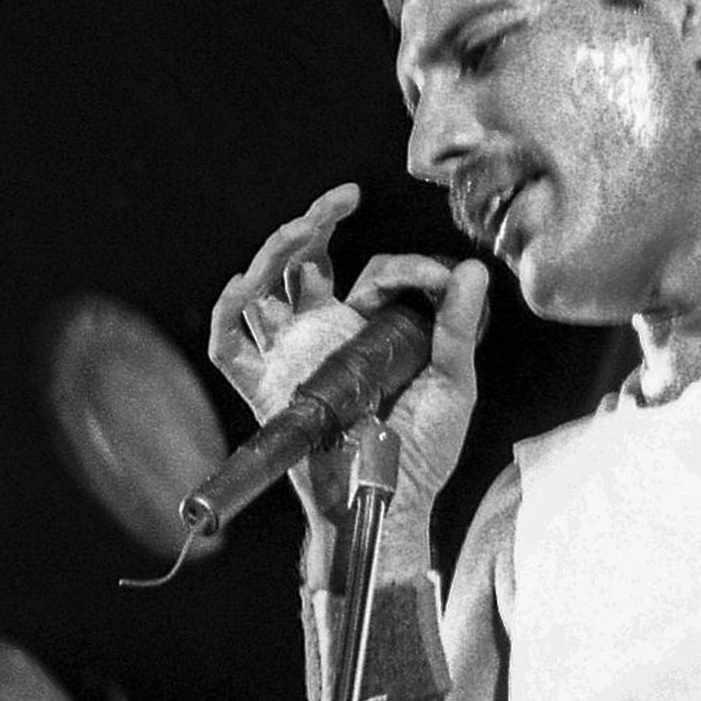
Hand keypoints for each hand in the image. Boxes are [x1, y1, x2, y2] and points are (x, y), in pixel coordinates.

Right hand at [209, 185, 490, 546]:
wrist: (391, 501)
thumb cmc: (424, 452)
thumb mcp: (454, 384)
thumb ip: (458, 328)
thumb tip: (473, 271)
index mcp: (365, 332)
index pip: (370, 276)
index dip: (401, 267)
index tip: (437, 281)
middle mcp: (323, 337)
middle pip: (301, 266)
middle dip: (314, 225)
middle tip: (341, 200)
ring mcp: (292, 359)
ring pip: (262, 291)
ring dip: (274, 252)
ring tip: (303, 225)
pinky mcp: (268, 389)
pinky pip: (230, 347)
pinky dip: (228, 313)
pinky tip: (244, 284)